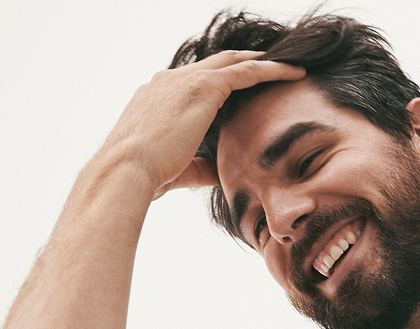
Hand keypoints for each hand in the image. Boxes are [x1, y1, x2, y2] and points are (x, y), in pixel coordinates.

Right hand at [92, 50, 304, 199]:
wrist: (125, 170)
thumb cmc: (141, 176)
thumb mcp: (175, 168)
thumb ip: (200, 166)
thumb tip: (223, 175)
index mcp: (156, 97)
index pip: (192, 83)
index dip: (217, 82)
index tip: (236, 88)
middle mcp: (168, 81)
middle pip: (214, 64)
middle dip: (241, 62)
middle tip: (268, 65)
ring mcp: (185, 80)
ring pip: (233, 62)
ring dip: (261, 62)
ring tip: (288, 67)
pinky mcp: (203, 86)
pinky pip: (246, 71)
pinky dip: (272, 69)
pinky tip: (294, 73)